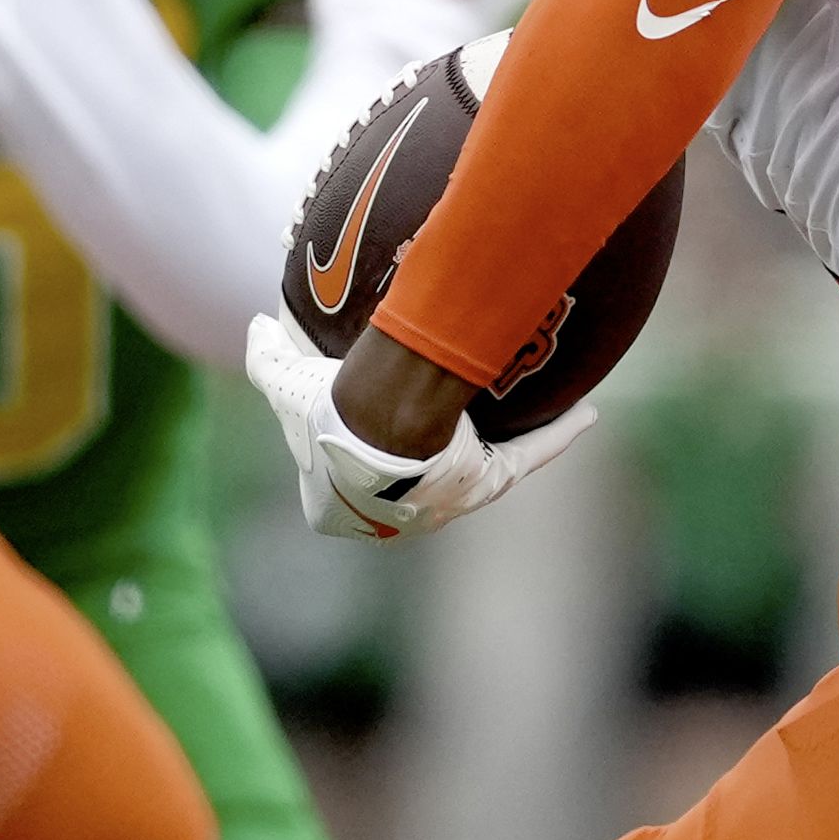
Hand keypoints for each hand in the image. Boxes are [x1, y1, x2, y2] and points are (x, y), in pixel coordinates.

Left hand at [243, 315, 598, 542]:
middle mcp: (392, 518)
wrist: (381, 427)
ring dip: (485, 444)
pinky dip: (556, 436)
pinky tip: (584, 412)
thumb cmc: (327, 412)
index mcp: (334, 508)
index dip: (340, 458)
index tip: (349, 414)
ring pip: (469, 470)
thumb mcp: (281, 379)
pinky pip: (527, 457)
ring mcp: (444, 505)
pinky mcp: (487, 484)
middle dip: (415, 458)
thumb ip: (263, 356)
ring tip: (500, 410)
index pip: (334, 489)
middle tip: (425, 410)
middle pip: (405, 486)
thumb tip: (254, 321)